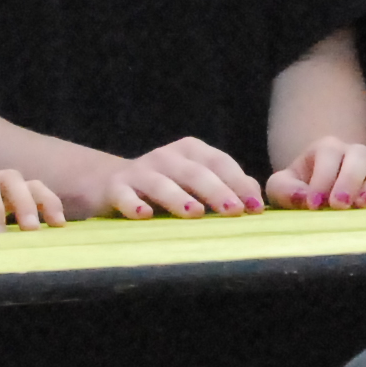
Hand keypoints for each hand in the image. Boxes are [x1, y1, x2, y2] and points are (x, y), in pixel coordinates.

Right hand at [92, 136, 264, 217]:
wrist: (111, 185)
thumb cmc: (167, 188)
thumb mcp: (196, 183)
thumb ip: (226, 185)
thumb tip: (253, 196)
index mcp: (191, 151)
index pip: (219, 163)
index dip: (238, 183)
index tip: (255, 208)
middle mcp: (166, 156)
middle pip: (195, 172)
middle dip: (216, 191)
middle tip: (234, 211)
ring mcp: (140, 171)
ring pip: (161, 183)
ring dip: (178, 197)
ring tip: (195, 213)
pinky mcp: (115, 188)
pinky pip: (124, 195)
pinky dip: (133, 204)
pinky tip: (144, 215)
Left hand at [268, 137, 365, 209]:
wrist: (320, 196)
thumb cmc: (301, 191)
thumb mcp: (282, 188)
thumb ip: (284, 189)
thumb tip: (302, 196)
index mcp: (326, 149)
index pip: (328, 153)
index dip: (322, 177)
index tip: (314, 204)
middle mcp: (354, 153)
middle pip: (359, 155)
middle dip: (349, 180)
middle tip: (339, 205)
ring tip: (363, 205)